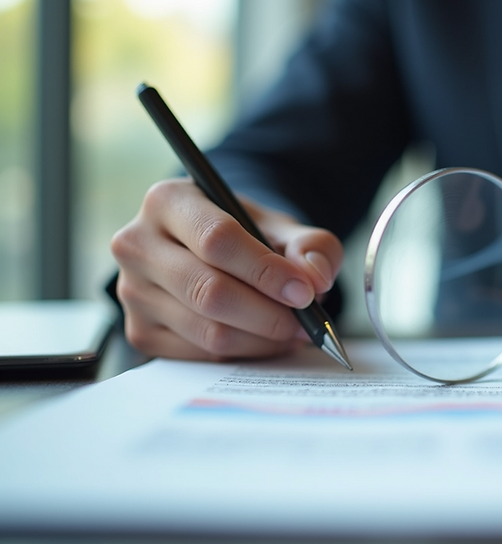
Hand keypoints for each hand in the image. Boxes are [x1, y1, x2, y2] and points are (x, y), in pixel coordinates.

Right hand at [111, 177, 343, 360]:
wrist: (213, 254)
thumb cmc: (247, 236)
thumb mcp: (282, 227)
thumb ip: (311, 246)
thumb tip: (315, 278)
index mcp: (168, 201)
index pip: (216, 240)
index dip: (265, 271)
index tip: (304, 292)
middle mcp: (137, 244)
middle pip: (209, 291)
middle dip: (269, 314)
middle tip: (306, 323)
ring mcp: (132, 292)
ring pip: (207, 331)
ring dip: (262, 339)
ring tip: (293, 330)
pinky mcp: (139, 332)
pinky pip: (200, 355)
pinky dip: (243, 353)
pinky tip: (264, 339)